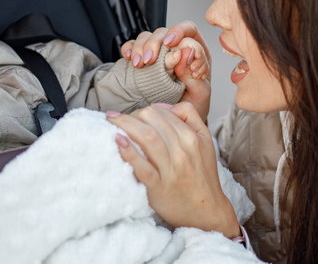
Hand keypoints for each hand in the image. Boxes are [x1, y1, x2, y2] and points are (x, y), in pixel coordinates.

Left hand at [107, 103, 238, 237]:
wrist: (207, 212)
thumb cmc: (202, 176)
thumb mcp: (206, 141)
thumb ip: (191, 117)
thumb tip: (166, 106)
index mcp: (192, 137)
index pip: (161, 112)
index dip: (142, 110)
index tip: (131, 115)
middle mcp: (182, 150)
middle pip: (151, 119)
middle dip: (130, 115)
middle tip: (116, 120)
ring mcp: (171, 169)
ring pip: (147, 137)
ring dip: (124, 125)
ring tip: (110, 123)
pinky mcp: (159, 187)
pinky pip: (142, 167)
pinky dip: (129, 153)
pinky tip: (118, 141)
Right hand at [122, 22, 211, 120]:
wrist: (178, 121)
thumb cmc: (194, 106)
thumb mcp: (200, 93)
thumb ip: (194, 74)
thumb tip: (185, 52)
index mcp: (196, 52)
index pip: (187, 30)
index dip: (178, 32)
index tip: (170, 43)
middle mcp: (177, 48)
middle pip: (164, 32)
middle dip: (154, 42)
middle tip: (149, 59)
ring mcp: (159, 54)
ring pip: (147, 37)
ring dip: (140, 47)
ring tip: (139, 64)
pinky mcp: (144, 60)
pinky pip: (132, 47)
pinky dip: (128, 49)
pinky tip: (128, 58)